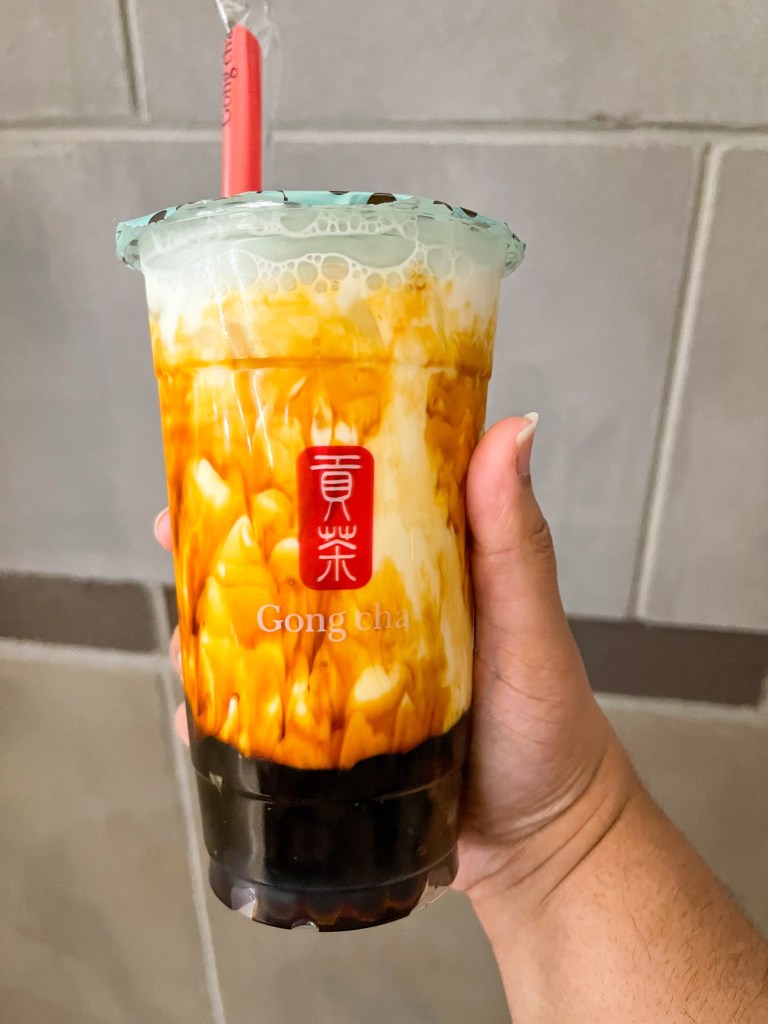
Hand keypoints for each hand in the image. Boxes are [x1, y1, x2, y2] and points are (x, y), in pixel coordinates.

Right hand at [154, 415, 635, 901]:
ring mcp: (344, 684)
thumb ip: (516, 539)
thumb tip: (514, 428)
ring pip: (260, 643)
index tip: (225, 451)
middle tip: (174, 541)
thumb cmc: (548, 727)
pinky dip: (223, 719)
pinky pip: (263, 724)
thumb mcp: (528, 625)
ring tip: (181, 639)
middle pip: (281, 571)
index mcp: (415, 572)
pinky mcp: (329, 749)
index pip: (342, 505)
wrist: (541, 843)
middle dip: (222, 553)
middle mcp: (371, 620)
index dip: (282, 474)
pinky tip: (194, 722)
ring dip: (210, 634)